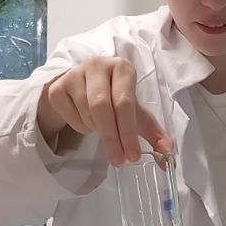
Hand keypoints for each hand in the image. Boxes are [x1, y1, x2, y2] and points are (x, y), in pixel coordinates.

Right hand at [36, 56, 171, 164]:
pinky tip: (86, 120)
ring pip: (85, 112)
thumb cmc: (113, 97)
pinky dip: (80, 126)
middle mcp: (97, 65)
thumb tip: (168, 151)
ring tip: (102, 128)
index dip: (128, 132)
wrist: (81, 88)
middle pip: (101, 107)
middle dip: (112, 137)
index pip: (125, 102)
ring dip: (96, 129)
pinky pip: (69, 115)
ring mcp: (74, 74)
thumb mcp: (135, 111)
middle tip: (118, 159)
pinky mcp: (57, 87)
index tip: (133, 156)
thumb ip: (151, 130)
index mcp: (122, 67)